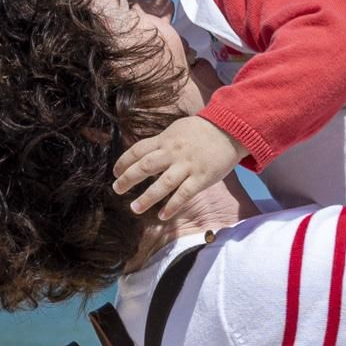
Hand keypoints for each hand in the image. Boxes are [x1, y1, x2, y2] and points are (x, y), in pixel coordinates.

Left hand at [113, 113, 246, 219]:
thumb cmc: (202, 131)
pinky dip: (172, 206)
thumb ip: (161, 142)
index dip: (124, 161)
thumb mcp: (177, 130)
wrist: (230, 129)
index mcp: (165, 140)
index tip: (115, 172)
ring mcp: (187, 166)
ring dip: (147, 197)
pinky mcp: (201, 177)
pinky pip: (184, 194)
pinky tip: (162, 215)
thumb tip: (143, 153)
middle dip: (128, 179)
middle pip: (145, 166)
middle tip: (116, 189)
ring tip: (134, 208)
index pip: (138, 150)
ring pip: (163, 183)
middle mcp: (173, 152)